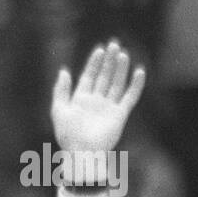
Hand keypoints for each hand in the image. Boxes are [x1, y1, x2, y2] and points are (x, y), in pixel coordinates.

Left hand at [50, 39, 145, 154]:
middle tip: (114, 44)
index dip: (94, 63)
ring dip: (120, 69)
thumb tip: (64, 71)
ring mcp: (108, 107)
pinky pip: (130, 97)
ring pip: (116, 83)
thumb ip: (61, 90)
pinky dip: (135, 85)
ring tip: (123, 53)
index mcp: (80, 99)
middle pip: (104, 76)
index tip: (100, 49)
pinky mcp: (120, 114)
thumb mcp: (59, 109)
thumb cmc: (67, 134)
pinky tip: (139, 72)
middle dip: (109, 61)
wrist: (82, 152)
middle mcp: (96, 101)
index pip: (89, 76)